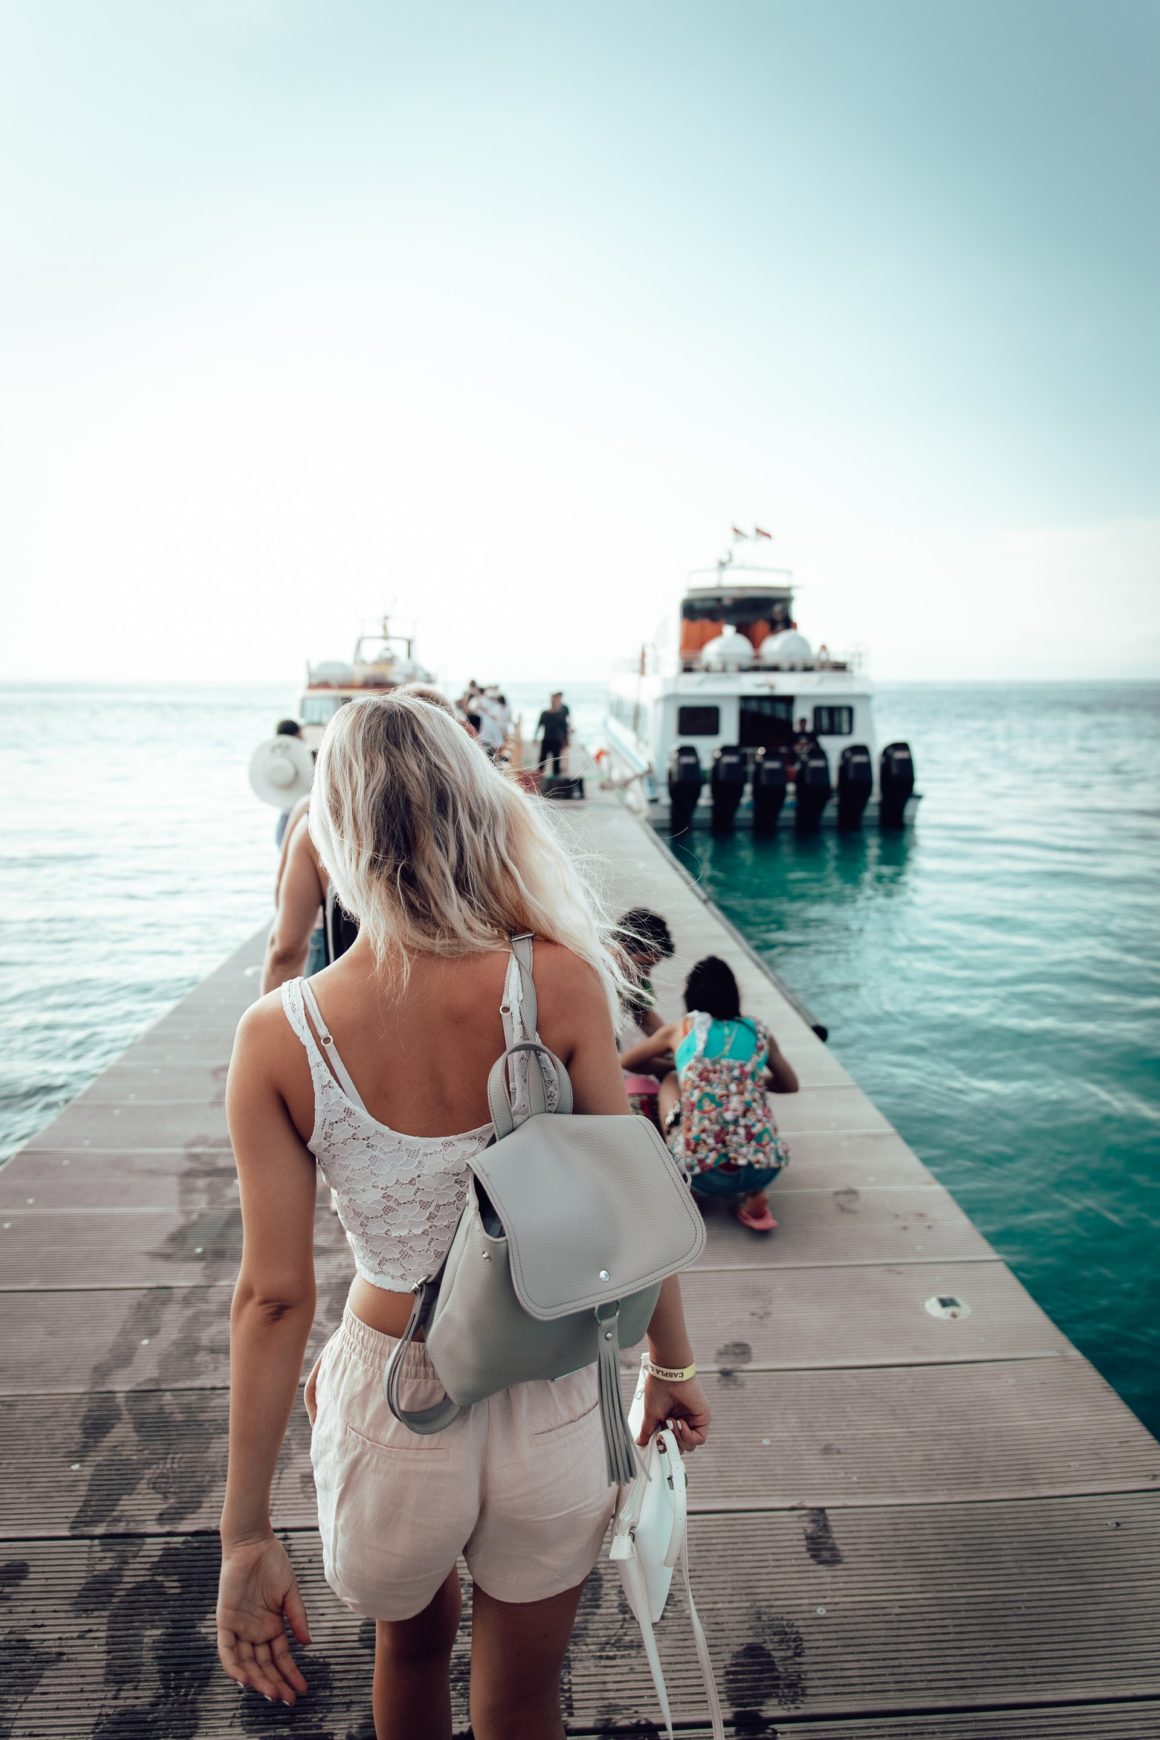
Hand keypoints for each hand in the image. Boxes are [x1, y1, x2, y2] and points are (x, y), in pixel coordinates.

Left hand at [217, 1533, 310, 1705]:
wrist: (253, 1543)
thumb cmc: (273, 1563)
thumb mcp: (290, 1592)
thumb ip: (297, 1618)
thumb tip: (307, 1644)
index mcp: (272, 1626)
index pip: (281, 1657)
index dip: (290, 1674)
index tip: (302, 1689)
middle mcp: (255, 1631)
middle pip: (264, 1665)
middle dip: (276, 1683)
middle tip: (287, 1699)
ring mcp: (240, 1628)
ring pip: (247, 1663)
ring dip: (258, 1680)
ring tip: (272, 1693)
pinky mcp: (225, 1621)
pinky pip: (227, 1650)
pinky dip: (234, 1666)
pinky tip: (246, 1680)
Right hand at [636, 1373, 710, 1451]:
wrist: (668, 1375)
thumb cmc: (659, 1389)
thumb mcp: (651, 1415)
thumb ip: (648, 1430)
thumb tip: (640, 1442)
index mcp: (672, 1420)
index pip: (672, 1443)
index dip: (666, 1446)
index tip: (657, 1443)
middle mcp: (683, 1421)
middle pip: (682, 1447)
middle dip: (671, 1444)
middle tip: (663, 1433)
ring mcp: (693, 1420)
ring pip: (690, 1445)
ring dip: (678, 1438)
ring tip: (670, 1423)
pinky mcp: (703, 1418)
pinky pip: (699, 1438)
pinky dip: (688, 1436)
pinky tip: (680, 1423)